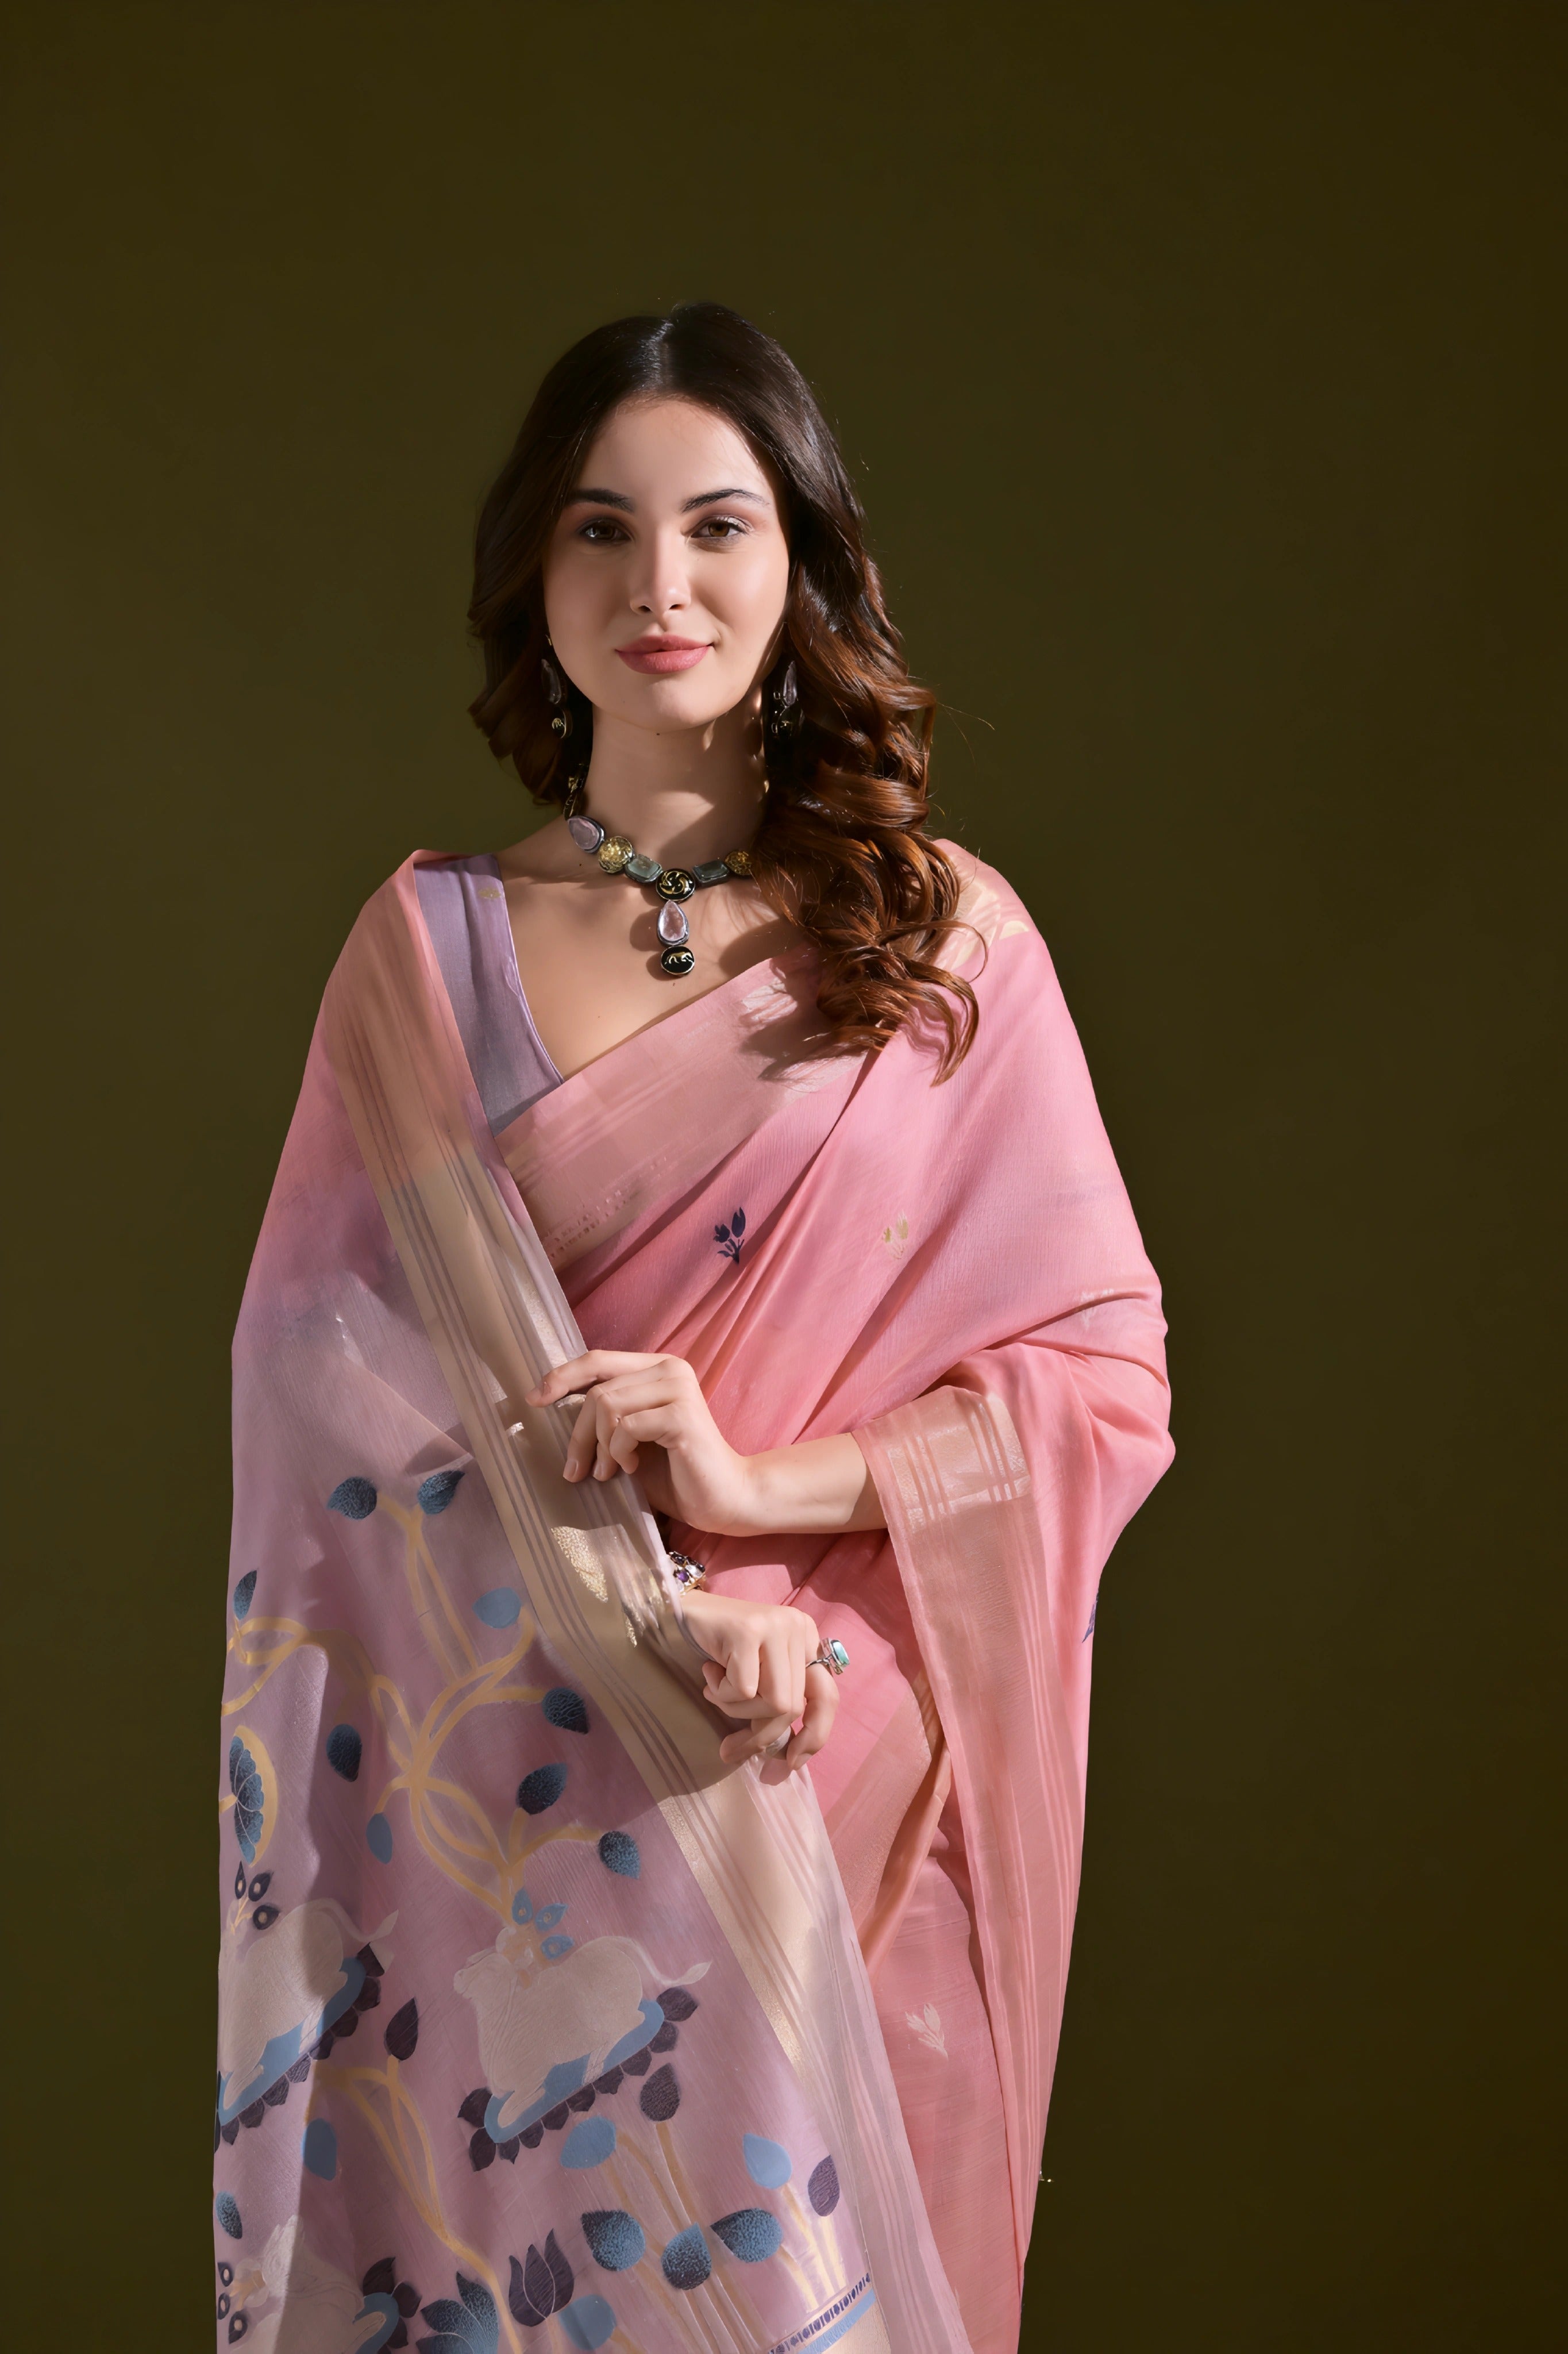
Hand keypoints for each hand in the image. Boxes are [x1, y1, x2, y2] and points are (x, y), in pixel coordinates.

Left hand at [524, 1349, 752, 1530]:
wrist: (723, 1498)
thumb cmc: (674, 1471)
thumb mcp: (630, 1437)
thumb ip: (606, 1414)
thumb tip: (550, 1402)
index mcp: (658, 1367)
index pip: (598, 1360)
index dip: (562, 1376)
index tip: (533, 1400)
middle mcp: (671, 1368)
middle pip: (598, 1390)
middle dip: (578, 1433)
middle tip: (575, 1470)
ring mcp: (678, 1389)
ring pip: (607, 1405)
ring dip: (599, 1446)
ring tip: (608, 1472)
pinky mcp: (682, 1414)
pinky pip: (626, 1427)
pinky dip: (618, 1452)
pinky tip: (630, 1469)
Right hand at [678, 1587, 838, 1770]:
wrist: (680, 1614)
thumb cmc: (719, 1651)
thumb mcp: (759, 1677)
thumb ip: (778, 1704)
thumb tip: (789, 1762)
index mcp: (807, 1638)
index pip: (826, 1696)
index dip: (815, 1735)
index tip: (792, 1762)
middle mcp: (798, 1628)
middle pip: (793, 1706)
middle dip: (760, 1735)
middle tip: (730, 1747)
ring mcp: (776, 1626)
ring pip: (773, 1702)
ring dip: (737, 1710)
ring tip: (715, 1691)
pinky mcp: (749, 1629)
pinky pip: (744, 1689)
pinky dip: (721, 1693)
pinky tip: (709, 1671)